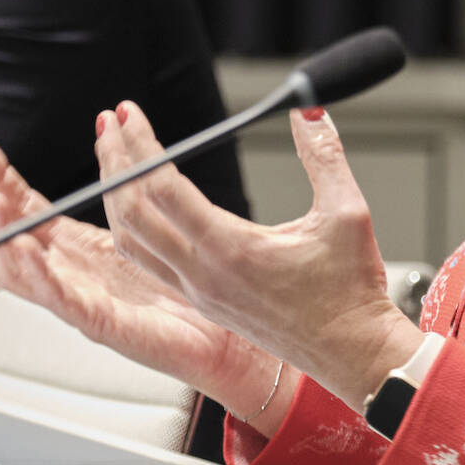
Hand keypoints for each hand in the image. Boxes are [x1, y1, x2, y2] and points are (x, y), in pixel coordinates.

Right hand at [0, 136, 282, 424]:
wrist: (231, 337)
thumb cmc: (196, 284)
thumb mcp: (156, 216)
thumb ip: (131, 174)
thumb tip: (114, 118)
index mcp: (83, 251)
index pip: (26, 211)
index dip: (1, 181)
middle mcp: (76, 277)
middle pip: (13, 241)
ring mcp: (87, 303)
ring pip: (25, 275)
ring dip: (3, 238)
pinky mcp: (109, 326)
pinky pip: (64, 303)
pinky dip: (39, 277)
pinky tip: (24, 249)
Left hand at [95, 102, 423, 413]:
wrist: (352, 354)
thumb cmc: (351, 293)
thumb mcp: (348, 213)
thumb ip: (323, 155)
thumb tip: (307, 110)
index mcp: (231, 250)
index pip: (162, 189)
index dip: (141, 144)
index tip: (132, 113)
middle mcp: (204, 275)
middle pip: (131, 213)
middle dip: (114, 161)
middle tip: (111, 122)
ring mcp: (198, 293)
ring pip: (130, 241)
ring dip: (114, 194)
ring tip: (112, 155)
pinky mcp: (202, 302)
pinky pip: (147, 262)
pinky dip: (130, 226)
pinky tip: (135, 204)